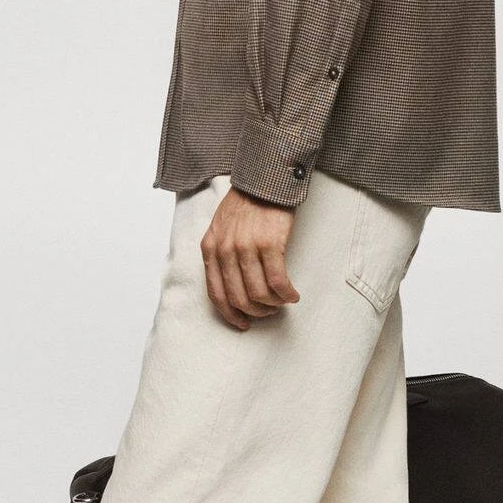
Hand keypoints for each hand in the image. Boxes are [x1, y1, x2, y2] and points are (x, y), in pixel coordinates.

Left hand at [201, 185, 300, 329]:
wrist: (265, 179)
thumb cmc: (246, 203)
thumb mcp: (220, 227)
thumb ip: (219, 253)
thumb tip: (230, 286)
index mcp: (210, 247)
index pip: (216, 293)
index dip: (230, 314)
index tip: (242, 323)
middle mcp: (225, 250)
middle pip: (238, 298)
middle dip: (256, 312)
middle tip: (269, 312)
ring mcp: (246, 247)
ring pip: (258, 294)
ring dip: (273, 305)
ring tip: (282, 302)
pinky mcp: (270, 244)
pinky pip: (277, 282)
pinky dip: (286, 294)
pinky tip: (293, 295)